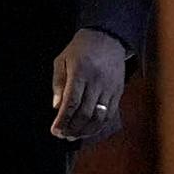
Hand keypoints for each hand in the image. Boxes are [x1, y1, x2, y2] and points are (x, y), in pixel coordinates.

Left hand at [51, 29, 128, 143]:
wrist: (107, 38)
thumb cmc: (80, 49)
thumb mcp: (62, 60)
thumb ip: (58, 83)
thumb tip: (57, 107)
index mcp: (80, 72)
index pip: (71, 102)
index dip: (63, 120)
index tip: (55, 130)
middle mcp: (96, 81)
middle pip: (85, 113)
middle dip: (72, 128)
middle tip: (63, 135)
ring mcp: (109, 87)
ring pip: (98, 117)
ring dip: (85, 130)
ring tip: (74, 135)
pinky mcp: (118, 91)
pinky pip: (110, 114)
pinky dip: (99, 126)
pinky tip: (89, 130)